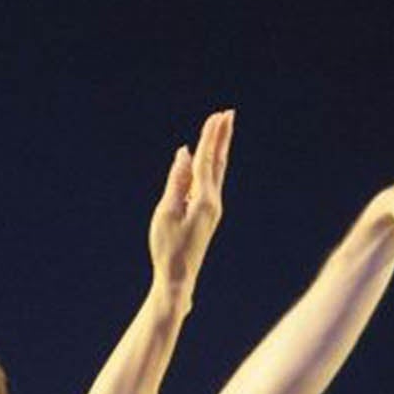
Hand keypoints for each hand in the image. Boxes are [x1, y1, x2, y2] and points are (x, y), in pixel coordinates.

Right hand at [148, 109, 232, 296]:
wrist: (178, 278)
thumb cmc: (167, 247)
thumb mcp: (166, 212)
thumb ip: (176, 181)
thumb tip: (185, 154)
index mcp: (204, 200)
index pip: (207, 161)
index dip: (210, 137)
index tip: (216, 116)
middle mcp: (213, 202)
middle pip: (219, 163)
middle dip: (222, 138)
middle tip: (228, 114)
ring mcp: (212, 210)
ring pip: (217, 173)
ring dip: (218, 151)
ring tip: (221, 132)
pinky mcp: (206, 217)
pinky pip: (209, 184)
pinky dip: (209, 168)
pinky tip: (205, 163)